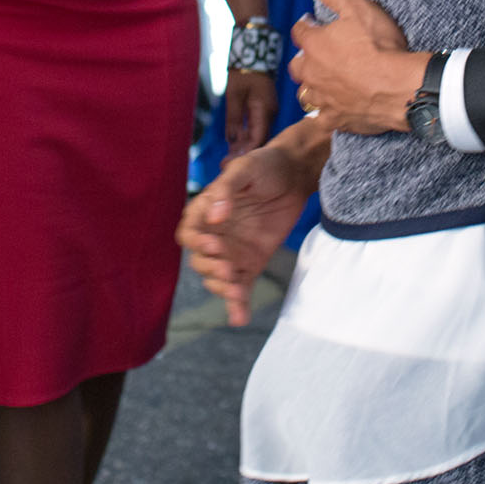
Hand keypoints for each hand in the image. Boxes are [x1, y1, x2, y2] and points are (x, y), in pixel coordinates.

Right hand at [176, 143, 314, 325]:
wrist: (295, 173)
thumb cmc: (264, 165)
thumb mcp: (244, 168)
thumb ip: (226, 191)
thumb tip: (214, 216)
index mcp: (205, 211)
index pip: (189, 233)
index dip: (196, 242)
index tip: (214, 244)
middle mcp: (215, 234)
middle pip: (199, 260)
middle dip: (210, 268)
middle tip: (228, 269)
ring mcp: (232, 251)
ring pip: (216, 278)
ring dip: (222, 288)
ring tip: (237, 291)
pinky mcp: (251, 263)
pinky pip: (240, 287)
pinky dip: (237, 304)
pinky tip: (239, 318)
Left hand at [224, 70, 276, 156]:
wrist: (253, 58)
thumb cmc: (242, 74)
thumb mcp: (233, 96)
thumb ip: (233, 119)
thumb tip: (231, 141)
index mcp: (264, 110)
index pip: (258, 137)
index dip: (247, 151)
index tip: (233, 163)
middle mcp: (269, 114)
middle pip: (259, 139)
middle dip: (244, 152)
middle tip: (227, 164)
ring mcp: (267, 112)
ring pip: (257, 134)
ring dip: (244, 146)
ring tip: (228, 158)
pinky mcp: (263, 110)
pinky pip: (255, 127)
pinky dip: (245, 136)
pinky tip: (234, 145)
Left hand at [286, 0, 422, 134]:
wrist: (401, 88)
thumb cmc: (380, 46)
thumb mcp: (357, 8)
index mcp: (314, 44)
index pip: (300, 31)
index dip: (307, 25)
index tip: (314, 22)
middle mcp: (312, 73)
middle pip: (297, 65)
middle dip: (306, 57)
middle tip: (321, 52)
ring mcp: (323, 98)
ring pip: (306, 93)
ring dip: (313, 85)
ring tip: (325, 80)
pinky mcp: (336, 119)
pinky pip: (323, 117)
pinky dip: (327, 112)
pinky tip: (335, 108)